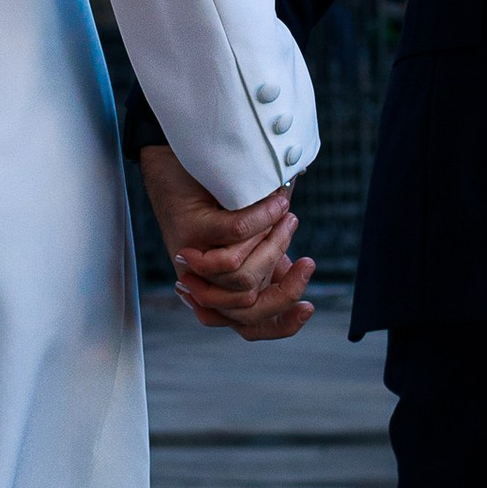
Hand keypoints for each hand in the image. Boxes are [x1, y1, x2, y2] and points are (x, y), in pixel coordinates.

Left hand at [139, 145, 316, 338]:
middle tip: (308, 262)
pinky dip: (263, 219)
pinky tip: (277, 203)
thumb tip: (298, 273)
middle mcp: (202, 281)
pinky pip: (234, 235)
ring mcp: (191, 258)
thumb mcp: (248, 241)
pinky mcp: (188, 228)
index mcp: (219, 290)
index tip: (309, 306)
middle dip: (286, 289)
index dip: (282, 325)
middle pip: (248, 309)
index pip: (249, 327)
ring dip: (275, 246)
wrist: (177, 160)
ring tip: (288, 218)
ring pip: (241, 275)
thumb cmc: (217, 201)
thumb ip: (266, 262)